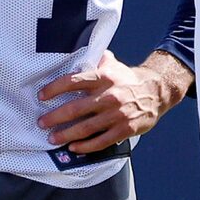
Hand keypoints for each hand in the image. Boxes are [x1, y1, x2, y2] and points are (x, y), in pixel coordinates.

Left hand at [37, 51, 185, 155]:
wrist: (158, 91)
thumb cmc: (129, 80)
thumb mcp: (114, 66)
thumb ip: (96, 60)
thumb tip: (78, 51)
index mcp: (103, 77)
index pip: (72, 81)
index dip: (53, 89)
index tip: (41, 96)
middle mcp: (109, 95)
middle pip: (75, 108)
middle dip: (54, 117)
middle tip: (42, 122)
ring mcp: (118, 114)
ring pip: (85, 128)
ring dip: (65, 134)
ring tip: (53, 138)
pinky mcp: (125, 129)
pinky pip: (101, 141)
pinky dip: (85, 146)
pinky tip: (74, 147)